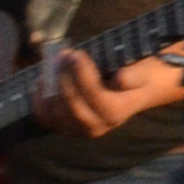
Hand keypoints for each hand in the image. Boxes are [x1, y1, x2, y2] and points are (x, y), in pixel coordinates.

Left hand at [31, 44, 183, 137]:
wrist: (138, 93)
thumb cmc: (140, 77)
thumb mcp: (144, 73)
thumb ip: (135, 75)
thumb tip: (120, 79)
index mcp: (116, 113)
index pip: (93, 95)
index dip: (82, 74)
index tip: (77, 54)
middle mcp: (95, 126)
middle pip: (71, 104)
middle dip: (63, 77)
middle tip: (63, 55)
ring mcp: (78, 130)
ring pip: (55, 112)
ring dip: (50, 86)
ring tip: (54, 63)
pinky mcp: (66, 128)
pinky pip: (45, 118)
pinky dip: (39, 101)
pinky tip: (41, 81)